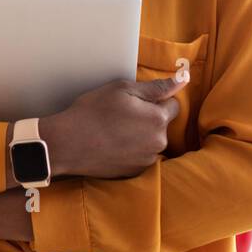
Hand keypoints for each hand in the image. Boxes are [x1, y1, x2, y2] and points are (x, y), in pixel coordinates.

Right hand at [40, 75, 186, 179]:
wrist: (68, 144)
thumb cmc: (93, 112)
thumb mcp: (123, 89)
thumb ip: (157, 87)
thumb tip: (183, 79)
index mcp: (158, 119)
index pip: (173, 105)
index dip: (155, 100)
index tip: (135, 102)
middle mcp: (158, 142)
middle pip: (162, 125)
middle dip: (148, 119)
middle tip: (121, 115)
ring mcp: (146, 160)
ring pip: (151, 141)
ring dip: (140, 136)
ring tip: (114, 131)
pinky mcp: (134, 172)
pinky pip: (140, 156)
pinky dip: (131, 151)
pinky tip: (112, 145)